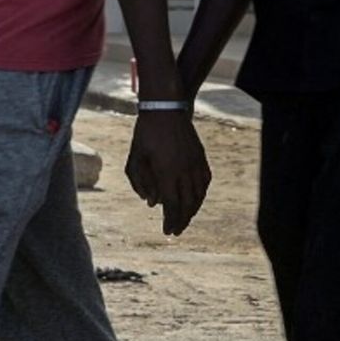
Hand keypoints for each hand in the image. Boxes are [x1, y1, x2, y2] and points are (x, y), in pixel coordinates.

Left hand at [125, 111, 210, 235]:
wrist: (165, 108)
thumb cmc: (145, 133)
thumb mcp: (135, 156)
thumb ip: (140, 181)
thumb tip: (150, 204)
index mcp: (166, 172)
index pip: (171, 205)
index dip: (170, 221)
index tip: (167, 232)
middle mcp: (184, 171)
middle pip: (187, 204)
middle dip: (182, 221)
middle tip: (176, 231)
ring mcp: (195, 163)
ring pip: (198, 195)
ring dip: (192, 210)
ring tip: (185, 219)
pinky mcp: (200, 156)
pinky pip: (204, 181)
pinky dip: (201, 194)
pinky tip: (196, 199)